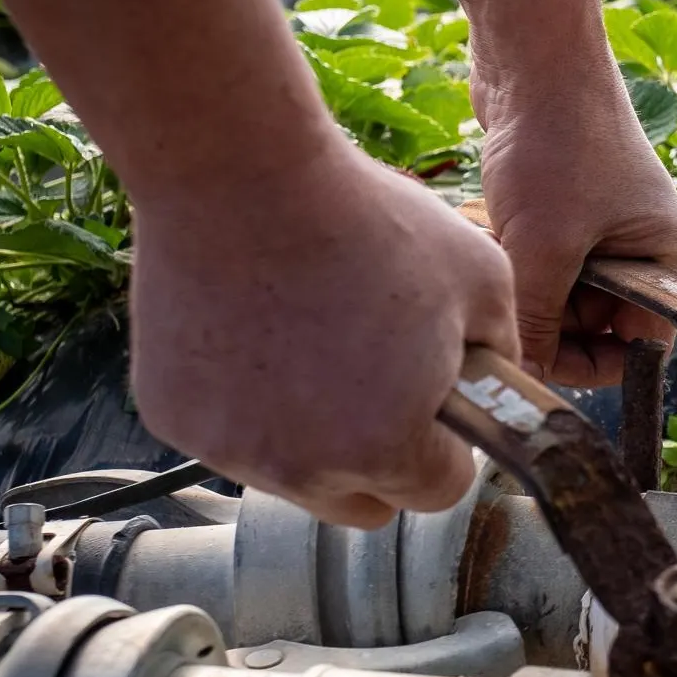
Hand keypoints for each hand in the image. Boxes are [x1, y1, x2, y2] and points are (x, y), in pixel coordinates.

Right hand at [128, 142, 518, 529]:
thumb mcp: (483, 279)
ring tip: (315, 343)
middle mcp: (304, 469)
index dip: (446, 448)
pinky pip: (230, 434)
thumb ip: (503, 355)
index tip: (436, 408)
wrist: (238, 174)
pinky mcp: (173, 418)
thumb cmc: (366, 220)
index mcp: (389, 447)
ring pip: (293, 474)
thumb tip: (497, 389)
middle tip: (379, 384)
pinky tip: (257, 332)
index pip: (436, 493)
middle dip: (382, 459)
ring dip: (312, 435)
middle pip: (362, 502)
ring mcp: (230, 449)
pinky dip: (247, 403)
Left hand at [474, 77, 676, 387]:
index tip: (540, 362)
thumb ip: (536, 322)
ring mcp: (597, 222)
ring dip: (518, 280)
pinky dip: (507, 248)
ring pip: (554, 287)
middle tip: (504, 296)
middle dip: (544, 317)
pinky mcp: (558, 202)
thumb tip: (522, 380)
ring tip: (490, 246)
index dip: (591, 363)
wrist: (532, 53)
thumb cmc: (558, 145)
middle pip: (591, 321)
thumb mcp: (545, 248)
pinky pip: (534, 252)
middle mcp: (637, 245)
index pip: (639, 344)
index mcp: (663, 259)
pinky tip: (482, 221)